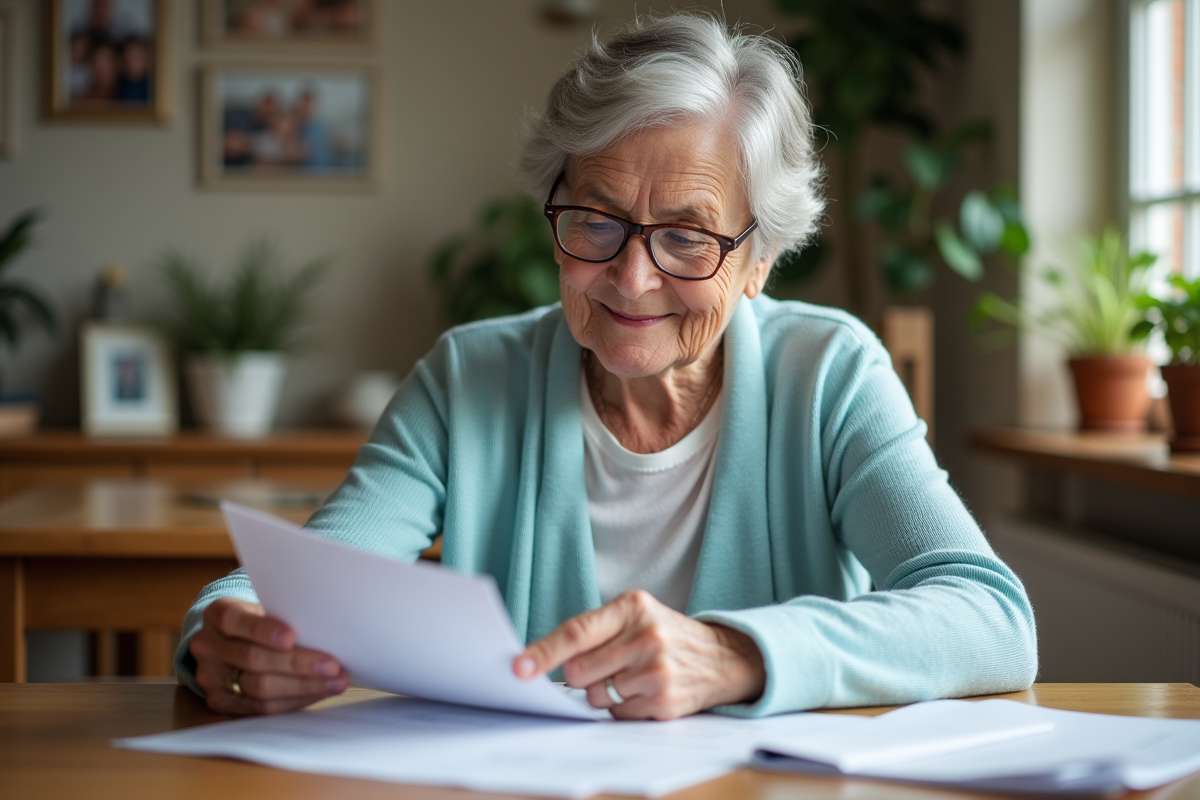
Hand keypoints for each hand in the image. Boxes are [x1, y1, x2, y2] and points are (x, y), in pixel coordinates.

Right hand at [189, 597, 349, 714]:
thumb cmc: (259, 620)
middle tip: (333, 665)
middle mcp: (208, 645)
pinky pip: (260, 708)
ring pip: (259, 688)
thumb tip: (326, 632)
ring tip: (336, 682)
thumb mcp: (264, 607)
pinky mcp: (220, 702)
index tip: (292, 637)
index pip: (236, 620)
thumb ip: (284, 616)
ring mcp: (210, 677)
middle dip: (297, 664)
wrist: (230, 641)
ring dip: (303, 686)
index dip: (264, 630)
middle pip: (253, 659)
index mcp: (218, 613)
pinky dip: (294, 700)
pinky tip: (318, 692)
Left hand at [512, 590, 764, 719]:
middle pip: (579, 672)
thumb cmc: (664, 634)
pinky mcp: (665, 702)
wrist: (722, 657)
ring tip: (629, 677)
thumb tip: (543, 660)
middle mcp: (646, 637)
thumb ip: (593, 632)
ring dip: (602, 693)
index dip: (544, 652)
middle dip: (578, 677)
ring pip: (595, 696)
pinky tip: (643, 691)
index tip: (520, 667)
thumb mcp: (635, 615)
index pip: (577, 632)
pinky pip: (617, 714)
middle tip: (600, 668)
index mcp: (633, 607)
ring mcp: (657, 671)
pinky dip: (622, 707)